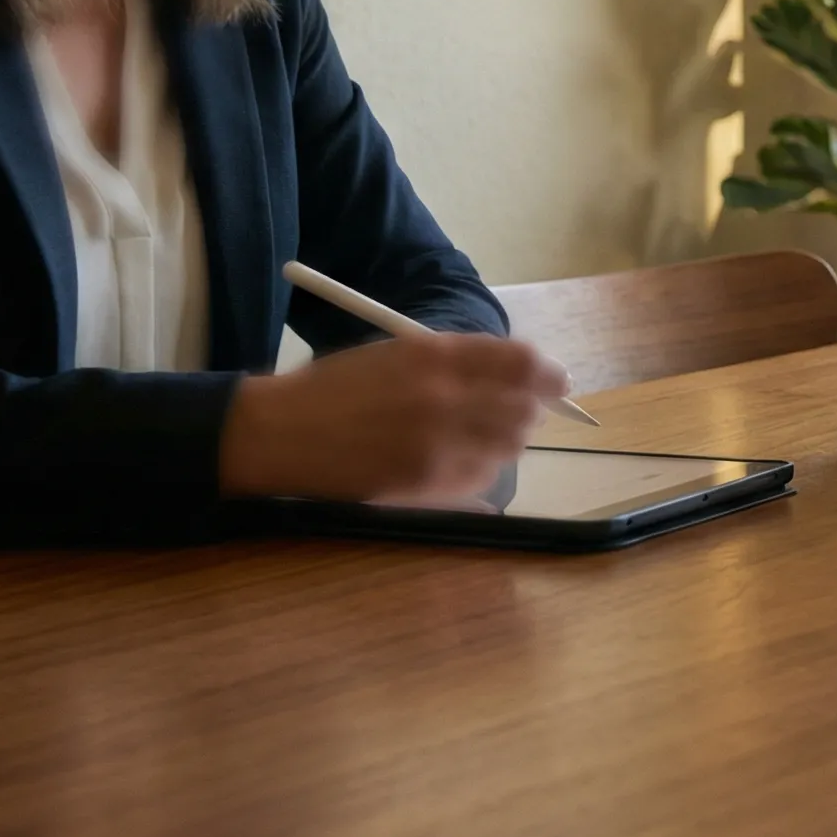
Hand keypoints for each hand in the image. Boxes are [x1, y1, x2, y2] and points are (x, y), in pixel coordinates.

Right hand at [217, 334, 569, 502]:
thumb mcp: (399, 353)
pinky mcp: (425, 483)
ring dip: (506, 440)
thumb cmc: (337, 387)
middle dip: (528, 410)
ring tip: (482, 435)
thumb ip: (458, 361)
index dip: (547, 373)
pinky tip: (457, 459)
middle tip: (519, 411)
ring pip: (508, 447)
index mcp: (435, 354)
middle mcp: (443, 397)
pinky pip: (481, 479)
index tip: (556, 380)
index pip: (521, 362)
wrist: (280, 433)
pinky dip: (481, 469)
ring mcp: (435, 444)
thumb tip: (520, 374)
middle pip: (524, 409)